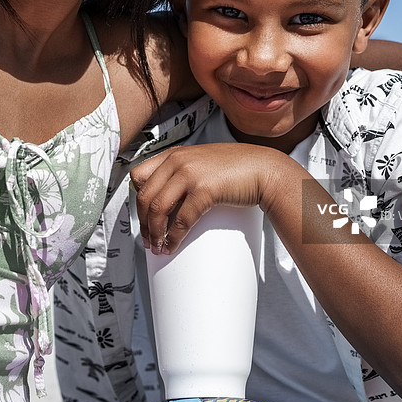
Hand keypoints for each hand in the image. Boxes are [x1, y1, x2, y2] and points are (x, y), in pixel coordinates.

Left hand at [131, 142, 281, 254]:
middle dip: (143, 223)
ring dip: (155, 233)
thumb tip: (166, 200)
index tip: (143, 216)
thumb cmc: (237, 168)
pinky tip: (173, 246)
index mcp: (174, 154)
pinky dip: (174, 237)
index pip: (139, 175)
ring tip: (158, 247)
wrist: (263, 169)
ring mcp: (190, 174)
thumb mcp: (201, 161)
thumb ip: (182, 172)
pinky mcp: (204, 190)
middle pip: (146, 196)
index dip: (137, 199)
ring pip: (158, 209)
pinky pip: (181, 220)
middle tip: (147, 239)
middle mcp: (178, 161)